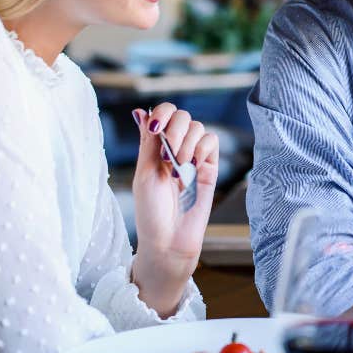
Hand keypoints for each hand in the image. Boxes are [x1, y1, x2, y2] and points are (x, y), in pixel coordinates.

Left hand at [130, 103, 218, 315]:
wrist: (169, 240)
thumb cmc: (151, 212)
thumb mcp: (144, 174)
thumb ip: (148, 142)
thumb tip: (140, 111)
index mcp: (154, 147)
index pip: (162, 114)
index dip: (162, 113)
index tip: (157, 128)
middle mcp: (175, 148)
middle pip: (182, 116)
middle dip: (175, 130)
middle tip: (168, 156)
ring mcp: (193, 157)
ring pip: (198, 127)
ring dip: (187, 144)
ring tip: (179, 170)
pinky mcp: (209, 168)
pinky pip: (212, 142)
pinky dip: (203, 149)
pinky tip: (194, 167)